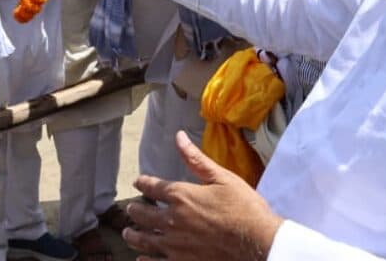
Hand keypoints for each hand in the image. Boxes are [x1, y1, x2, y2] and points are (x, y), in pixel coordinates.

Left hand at [123, 132, 282, 260]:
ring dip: (134, 235)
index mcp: (182, 196)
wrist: (257, 242)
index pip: (154, 187)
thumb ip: (196, 159)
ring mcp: (175, 245)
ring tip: (128, 233)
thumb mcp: (222, 178)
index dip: (143, 183)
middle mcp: (172, 221)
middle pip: (144, 215)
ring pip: (145, 241)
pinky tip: (140, 260)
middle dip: (135, 210)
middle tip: (131, 209)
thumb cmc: (244, 208)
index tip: (138, 182)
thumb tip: (179, 137)